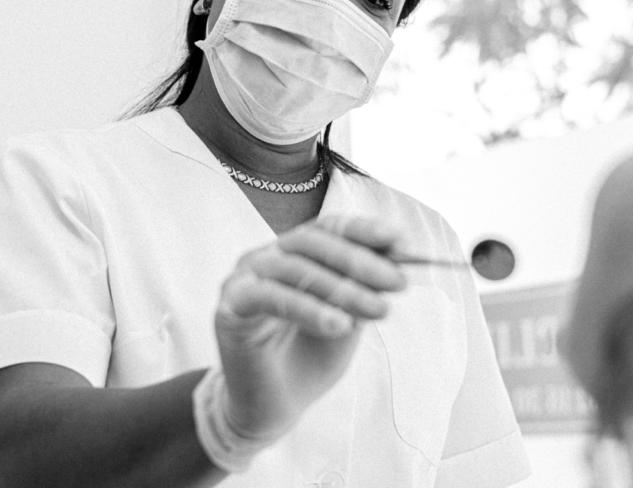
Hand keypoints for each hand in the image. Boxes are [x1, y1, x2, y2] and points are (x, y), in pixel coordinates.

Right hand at [213, 215, 407, 442]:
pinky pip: (271, 297)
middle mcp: (267, 255)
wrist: (277, 406)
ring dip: (343, 288)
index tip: (402, 242)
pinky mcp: (230, 306)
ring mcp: (244, 277)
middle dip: (360, 260)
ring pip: (296, 269)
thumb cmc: (312, 355)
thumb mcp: (350, 315)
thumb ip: (367, 285)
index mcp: (294, 251)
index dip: (364, 230)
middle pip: (313, 242)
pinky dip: (309, 309)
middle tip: (398, 282)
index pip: (329, 227)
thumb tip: (402, 255)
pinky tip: (340, 325)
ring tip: (379, 310)